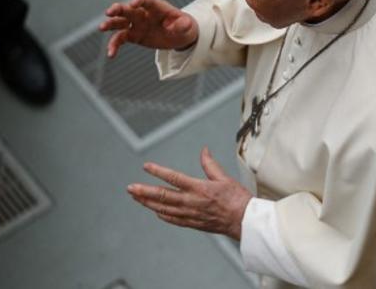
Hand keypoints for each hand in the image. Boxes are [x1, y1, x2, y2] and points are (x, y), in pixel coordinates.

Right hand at [99, 0, 198, 57]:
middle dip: (118, 9)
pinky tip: (111, 54)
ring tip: (102, 28)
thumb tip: (175, 26)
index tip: (134, 3)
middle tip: (109, 12)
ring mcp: (136, 24)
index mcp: (156, 7)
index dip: (140, 1)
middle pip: (128, 9)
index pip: (146, 1)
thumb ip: (182, 24)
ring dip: (110, 24)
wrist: (180, 35)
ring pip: (120, 22)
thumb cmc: (184, 25)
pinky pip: (121, 39)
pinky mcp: (133, 35)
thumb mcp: (187, 25)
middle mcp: (143, 13)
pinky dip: (114, 45)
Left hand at [127, 147, 252, 240]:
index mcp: (199, 188)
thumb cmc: (237, 200)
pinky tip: (156, 212)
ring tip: (137, 198)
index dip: (158, 171)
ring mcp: (191, 214)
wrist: (244, 221)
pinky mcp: (194, 223)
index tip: (147, 166)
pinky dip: (163, 215)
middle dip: (144, 191)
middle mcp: (192, 202)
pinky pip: (174, 220)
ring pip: (164, 209)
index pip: (174, 178)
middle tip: (130, 188)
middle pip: (163, 196)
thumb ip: (210, 165)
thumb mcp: (224, 178)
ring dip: (148, 203)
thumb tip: (204, 151)